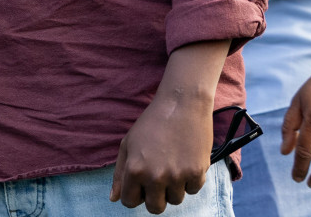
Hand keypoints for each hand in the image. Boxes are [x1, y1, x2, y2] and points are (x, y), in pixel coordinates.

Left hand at [110, 88, 213, 212]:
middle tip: (158, 179)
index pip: (130, 202)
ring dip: (174, 187)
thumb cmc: (151, 123)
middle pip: (155, 208)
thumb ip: (119, 174)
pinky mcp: (197, 173)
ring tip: (172, 163)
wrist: (181, 105)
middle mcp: (155, 176)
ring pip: (175, 200)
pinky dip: (190, 179)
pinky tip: (185, 159)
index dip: (135, 194)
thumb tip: (114, 198)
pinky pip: (193, 190)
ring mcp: (177, 176)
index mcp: (134, 170)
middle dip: (155, 197)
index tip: (140, 185)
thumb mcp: (128, 144)